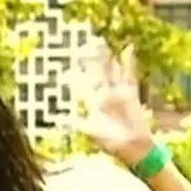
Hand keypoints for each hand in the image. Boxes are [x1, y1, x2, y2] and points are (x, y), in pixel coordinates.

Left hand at [68, 41, 155, 165]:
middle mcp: (106, 94)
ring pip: (113, 71)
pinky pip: (130, 75)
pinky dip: (129, 63)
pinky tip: (128, 49)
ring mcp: (119, 92)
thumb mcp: (90, 131)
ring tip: (103, 43)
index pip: (84, 84)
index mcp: (94, 102)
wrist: (133, 147)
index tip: (68, 65)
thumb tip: (57, 119)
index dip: (77, 75)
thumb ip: (76, 123)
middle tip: (86, 45)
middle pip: (98, 73)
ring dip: (108, 58)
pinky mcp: (132, 93)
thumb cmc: (111, 141)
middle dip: (93, 61)